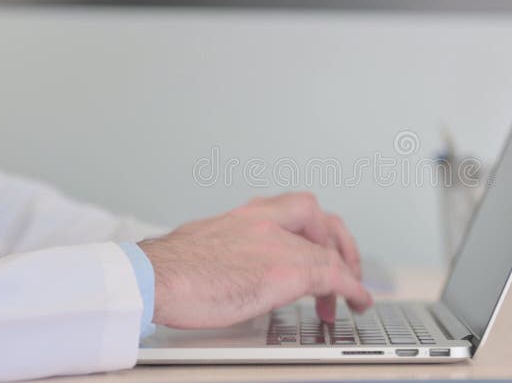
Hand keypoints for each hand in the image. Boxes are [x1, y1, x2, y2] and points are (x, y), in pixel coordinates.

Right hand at [139, 192, 371, 328]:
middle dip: (338, 243)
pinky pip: (333, 274)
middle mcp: (264, 219)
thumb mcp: (207, 247)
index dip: (316, 232)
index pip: (297, 210)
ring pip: (327, 249)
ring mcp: (276, 242)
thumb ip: (234, 249)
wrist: (154, 278)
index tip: (322, 250)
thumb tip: (242, 267)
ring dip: (345, 271)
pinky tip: (357, 301)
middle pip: (319, 218)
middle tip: (345, 267)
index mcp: (245, 214)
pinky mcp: (285, 269)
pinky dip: (352, 288)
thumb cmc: (169, 271)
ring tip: (349, 294)